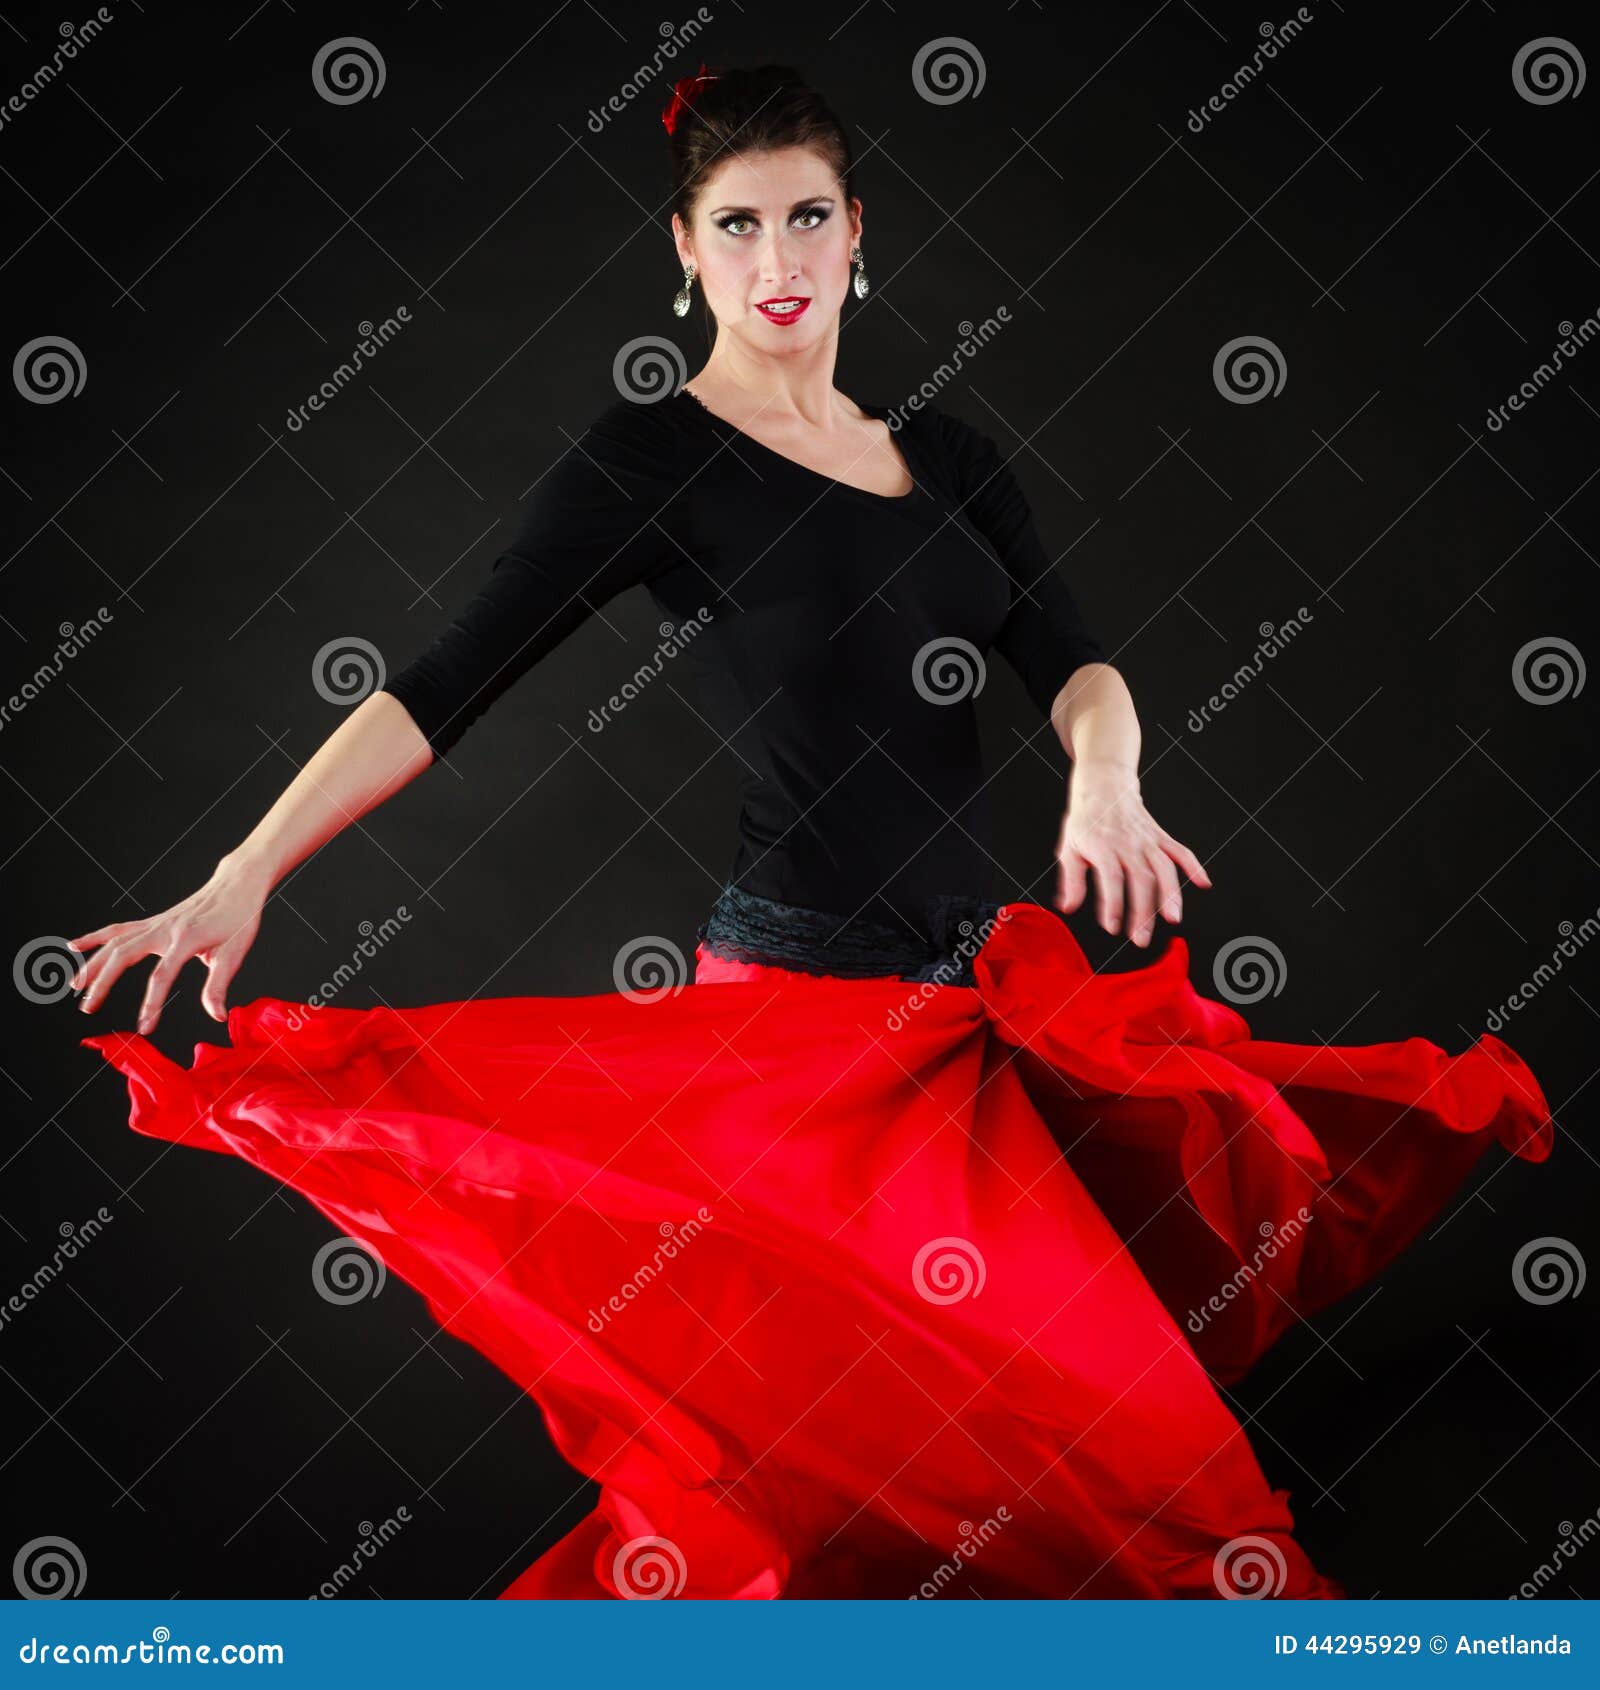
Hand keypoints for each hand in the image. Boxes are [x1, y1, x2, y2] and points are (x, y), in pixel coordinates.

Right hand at [70, 854, 270, 1034]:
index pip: (162, 975)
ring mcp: (156, 923)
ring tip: (76, 986)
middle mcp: (166, 929)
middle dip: (103, 983)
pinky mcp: (153, 921)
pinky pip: (119, 929)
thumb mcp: (235, 953)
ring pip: (115, 942)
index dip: (152, 1004)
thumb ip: (219, 985)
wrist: (236, 886)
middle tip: (88, 1008)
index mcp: (188, 939)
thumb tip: (217, 1017)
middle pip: (124, 955)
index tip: (144, 1028)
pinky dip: (96, 937)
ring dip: (94, 963)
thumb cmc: (238, 919)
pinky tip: (74, 946)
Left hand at [1053, 760, 1211, 946]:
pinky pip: (1181, 851)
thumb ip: (1071, 879)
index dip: (1113, 904)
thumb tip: (1068, 907)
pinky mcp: (1161, 837)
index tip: (1112, 927)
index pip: (1111, 878)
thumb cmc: (1085, 821)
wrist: (1105, 787)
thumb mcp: (1069, 848)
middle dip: (1143, 911)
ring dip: (1171, 894)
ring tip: (1173, 919)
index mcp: (1104, 846)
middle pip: (1141, 879)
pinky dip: (1194, 866)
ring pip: (1164, 869)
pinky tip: (1203, 883)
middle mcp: (1129, 844)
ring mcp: (1148, 840)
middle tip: (1141, 938)